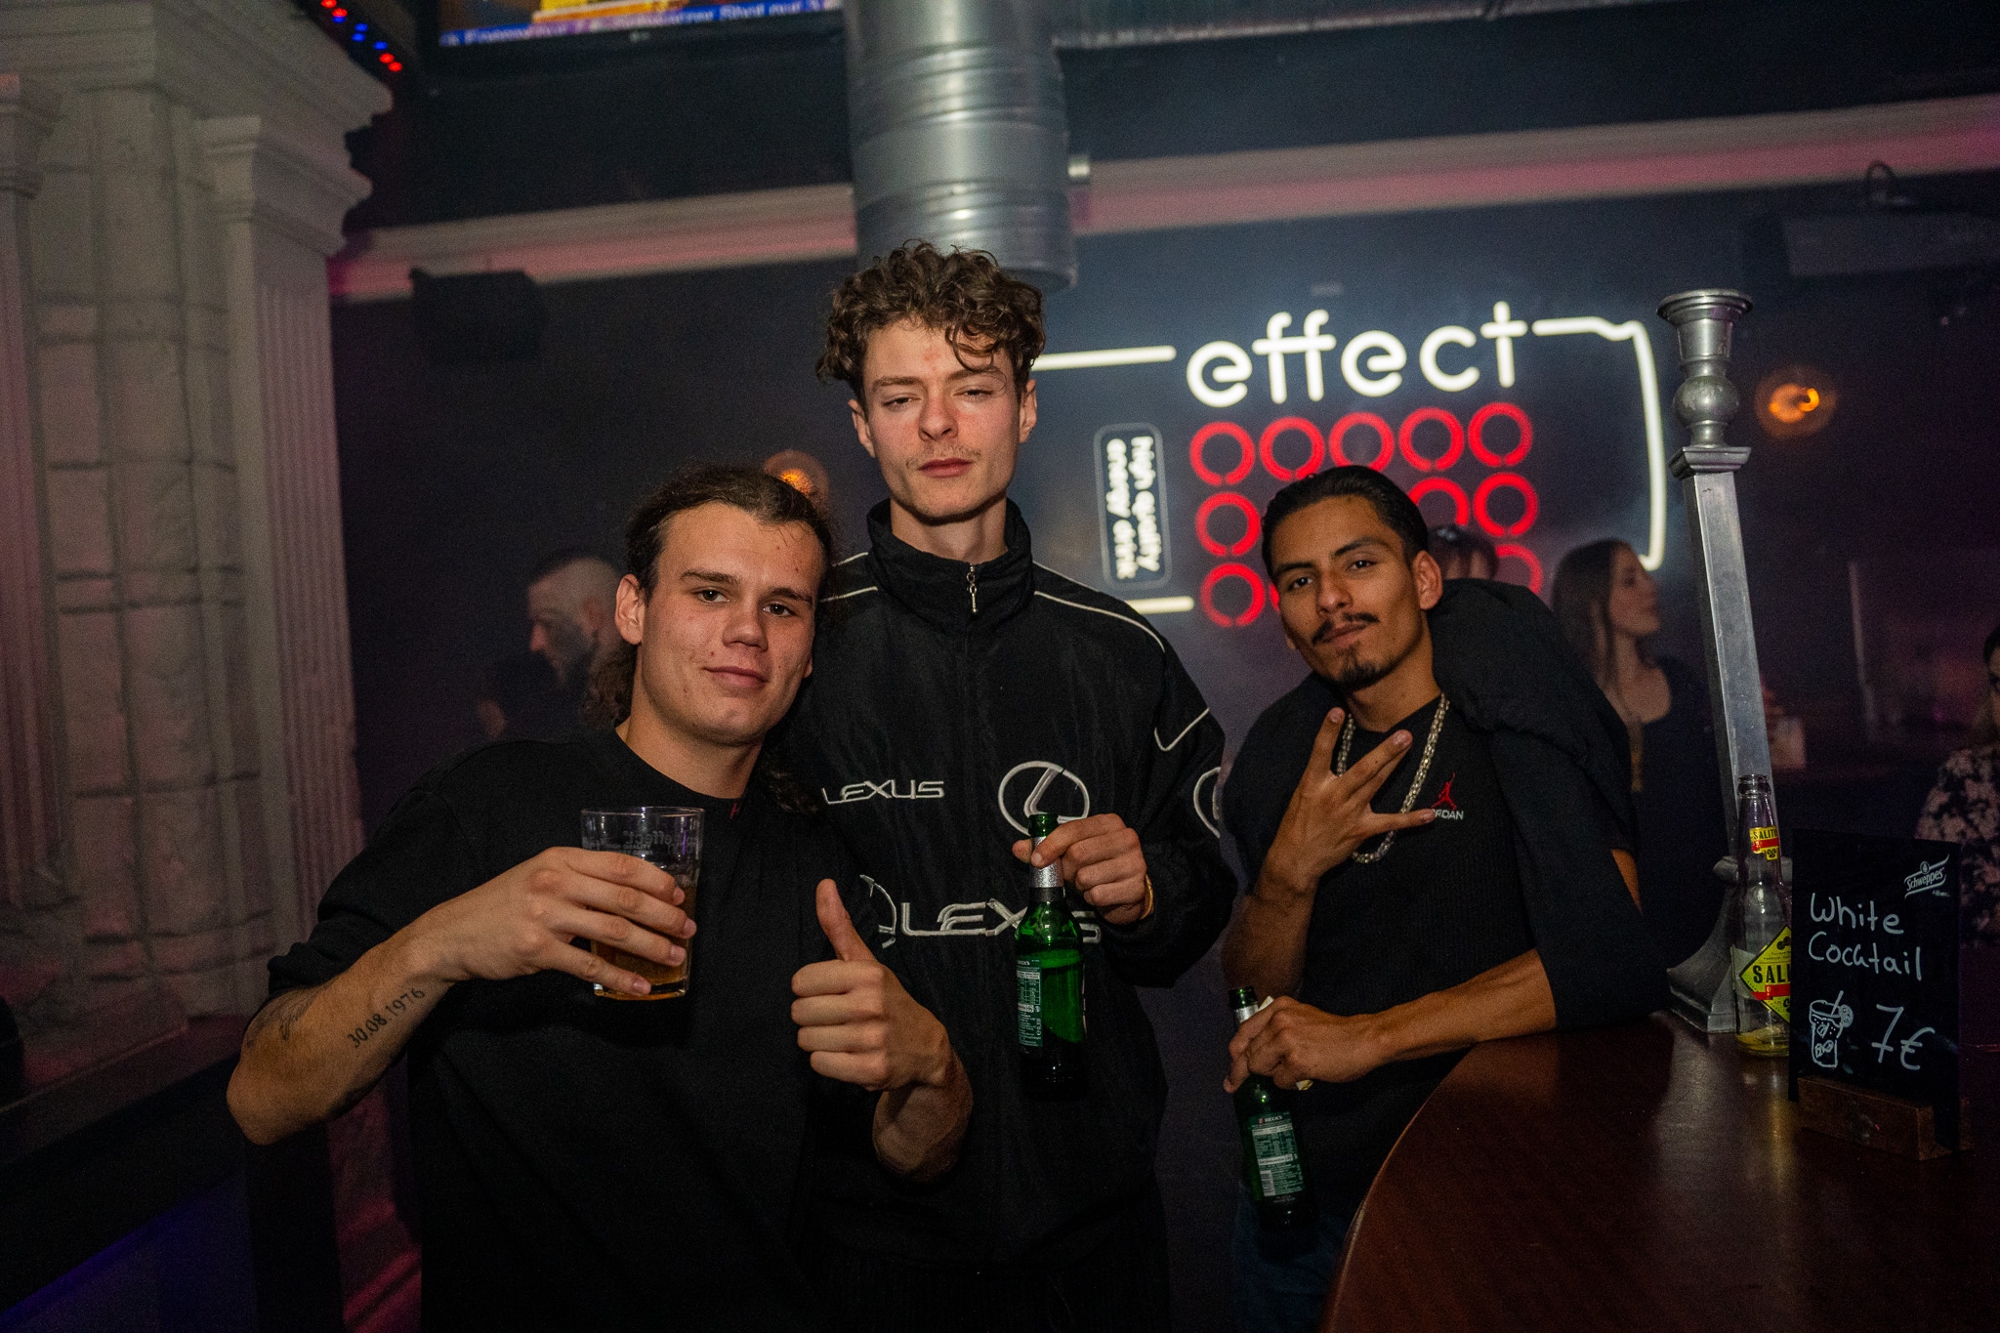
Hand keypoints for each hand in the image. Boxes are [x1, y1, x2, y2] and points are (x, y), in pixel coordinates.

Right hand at [408, 847, 692, 997]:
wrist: (453, 933)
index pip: (621, 865)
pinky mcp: (537, 950)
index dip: (656, 880)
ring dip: (651, 946)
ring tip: (674, 957)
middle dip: (664, 915)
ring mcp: (546, 916)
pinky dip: (620, 977)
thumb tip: (632, 893)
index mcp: (561, 859)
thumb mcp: (539, 875)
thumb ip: (579, 878)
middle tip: (687, 929)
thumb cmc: (504, 903)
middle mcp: (555, 882)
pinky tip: (640, 986)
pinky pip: (589, 965)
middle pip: (625, 898)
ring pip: (614, 931)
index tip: (679, 896)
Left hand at [792, 880, 954, 1091]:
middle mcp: (870, 1005)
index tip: (830, 993)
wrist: (924, 1047)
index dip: (810, 989)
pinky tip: (846, 1055)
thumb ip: (839, 926)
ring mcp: (872, 1039)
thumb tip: (823, 883)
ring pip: (806, 1040)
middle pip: (800, 1012)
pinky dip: (827, 1062)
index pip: (801, 981)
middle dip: (811, 1017)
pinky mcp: (871, 1070)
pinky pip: (819, 1064)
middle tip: (835, 1018)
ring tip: (841, 1036)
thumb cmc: (885, 999)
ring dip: (818, 1040)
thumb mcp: (866, 962)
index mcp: (867, 974)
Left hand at [1011, 813, 1149, 924]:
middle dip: (1067, 870)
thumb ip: (1046, 848)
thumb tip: (1017, 848)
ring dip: (1080, 886)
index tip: (1038, 861)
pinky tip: (1100, 894)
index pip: (1073, 829)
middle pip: (1078, 854)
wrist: (1129, 891)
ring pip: (1086, 877)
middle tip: (1071, 875)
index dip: (1051, 845)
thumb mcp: (1073, 853)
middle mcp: (1126, 838)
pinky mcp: (1136, 887)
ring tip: (1089, 884)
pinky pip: (1099, 895)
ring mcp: (1135, 863)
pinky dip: (1092, 898)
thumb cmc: (1098, 866)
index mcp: (1109, 823)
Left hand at [1224, 997, 1382, 1092]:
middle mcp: (1279, 1020)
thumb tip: (1251, 1056)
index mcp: (1278, 1007)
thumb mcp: (1300, 1019)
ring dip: (1272, 1075)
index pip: (1244, 1032)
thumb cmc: (1334, 1034)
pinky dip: (1288, 1084)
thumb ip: (1276, 1030)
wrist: (1364, 1039)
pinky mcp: (1297, 1060)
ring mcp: (1287, 1040)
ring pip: (1259, 1067)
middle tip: (1235, 1086)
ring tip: (1292, 1071)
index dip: (1235, 1055)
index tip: (1231, 1072)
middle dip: (1244, 1072)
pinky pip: (1279, 1081)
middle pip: (1248, 1054)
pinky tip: (1304, 1076)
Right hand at [1261, 709, 1434, 891]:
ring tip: (1408, 745)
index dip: (1327, 732)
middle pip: (1363, 769)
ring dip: (1394, 764)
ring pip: (1376, 784)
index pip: (1320, 753)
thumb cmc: (1298, 822)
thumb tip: (1336, 754)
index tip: (1336, 712)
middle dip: (1383, 751)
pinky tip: (1429, 814)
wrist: (1296, 858)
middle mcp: (1333, 795)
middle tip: (1402, 734)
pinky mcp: (1361, 830)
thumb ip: (1321, 776)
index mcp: (1314, 784)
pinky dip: (1410, 819)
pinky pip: (1389, 823)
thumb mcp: (1303, 795)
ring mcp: (1349, 813)